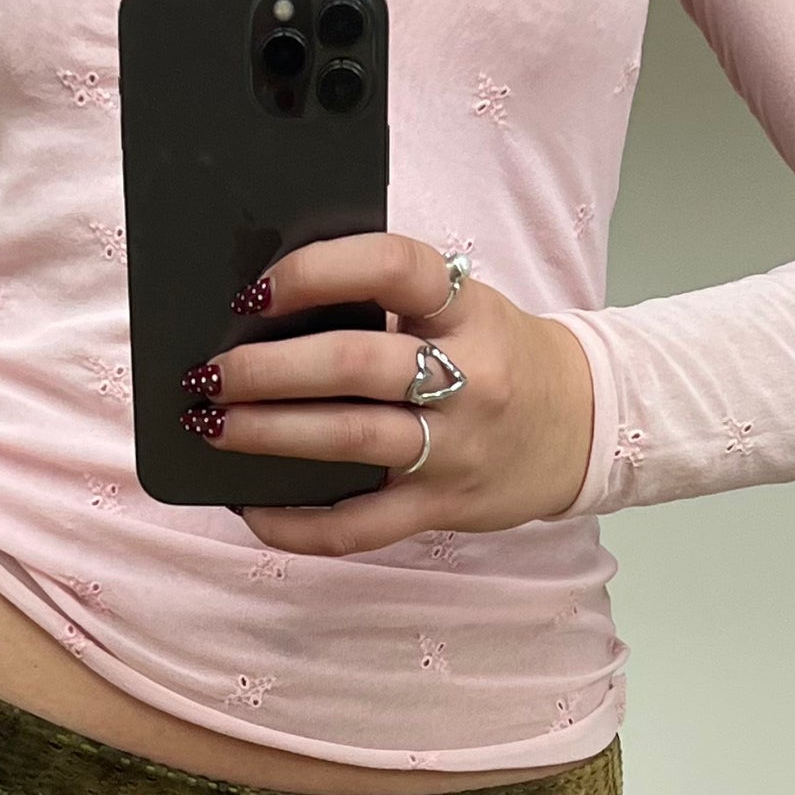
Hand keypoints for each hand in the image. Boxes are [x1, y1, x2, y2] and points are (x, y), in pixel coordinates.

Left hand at [178, 232, 596, 553]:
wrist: (583, 426)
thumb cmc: (499, 355)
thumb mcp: (465, 309)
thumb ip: (391, 301)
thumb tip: (270, 308)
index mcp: (469, 310)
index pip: (396, 268)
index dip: (320, 272)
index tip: (258, 290)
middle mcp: (469, 377)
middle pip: (356, 364)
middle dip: (269, 369)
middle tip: (210, 372)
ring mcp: (456, 448)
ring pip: (352, 440)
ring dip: (269, 433)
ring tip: (212, 426)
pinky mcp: (442, 508)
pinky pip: (360, 526)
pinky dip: (298, 524)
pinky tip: (252, 510)